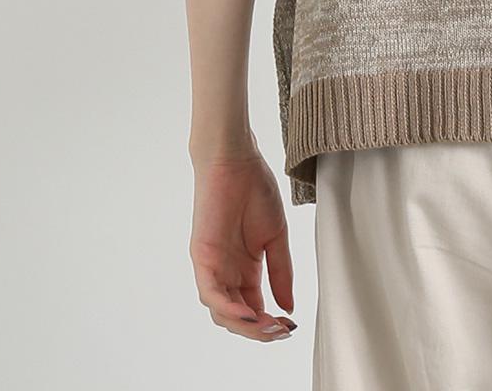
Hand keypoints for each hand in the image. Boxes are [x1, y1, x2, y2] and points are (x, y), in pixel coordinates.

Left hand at [188, 147, 297, 340]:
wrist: (237, 160)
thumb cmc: (254, 190)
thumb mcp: (276, 237)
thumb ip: (281, 271)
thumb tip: (288, 306)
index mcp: (244, 269)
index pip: (254, 308)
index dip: (270, 323)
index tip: (290, 327)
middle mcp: (225, 273)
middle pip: (237, 316)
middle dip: (259, 330)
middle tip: (280, 332)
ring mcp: (212, 266)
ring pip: (222, 311)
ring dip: (244, 325)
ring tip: (268, 327)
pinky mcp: (201, 257)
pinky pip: (210, 292)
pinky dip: (227, 307)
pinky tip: (248, 313)